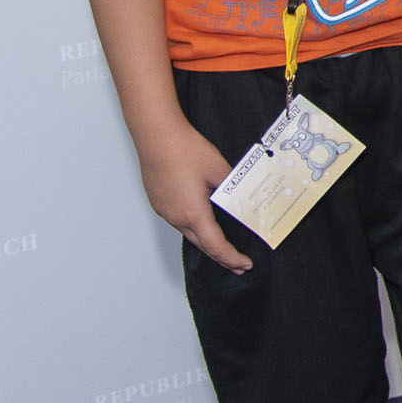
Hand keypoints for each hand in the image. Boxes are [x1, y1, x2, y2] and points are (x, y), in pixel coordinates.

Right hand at [134, 120, 250, 272]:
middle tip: (237, 265)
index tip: (244, 264)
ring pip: (189, 234)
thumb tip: (241, 199)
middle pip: (202, 245)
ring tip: (222, 248)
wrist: (157, 137)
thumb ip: (231, 190)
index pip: (216, 246)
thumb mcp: (219, 171)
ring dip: (207, 243)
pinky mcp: (159, 202)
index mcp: (193, 214)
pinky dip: (194, 229)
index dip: (231, 258)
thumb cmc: (185, 151)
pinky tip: (202, 225)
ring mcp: (164, 211)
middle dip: (222, 257)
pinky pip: (178, 222)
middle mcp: (176, 217)